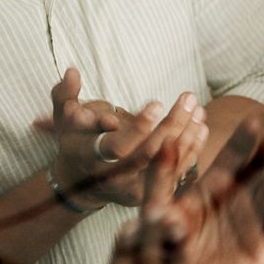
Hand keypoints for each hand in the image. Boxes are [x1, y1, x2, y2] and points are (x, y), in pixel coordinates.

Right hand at [39, 68, 206, 208]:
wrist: (79, 181)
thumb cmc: (74, 140)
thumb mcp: (62, 118)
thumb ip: (64, 95)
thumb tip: (72, 71)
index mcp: (89, 159)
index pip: (115, 146)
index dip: (138, 127)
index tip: (157, 103)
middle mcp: (111, 178)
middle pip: (147, 154)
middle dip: (171, 125)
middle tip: (188, 100)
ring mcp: (131, 189)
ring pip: (165, 163)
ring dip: (186, 135)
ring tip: (197, 108)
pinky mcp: (148, 193)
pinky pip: (175, 172)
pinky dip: (191, 149)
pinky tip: (201, 126)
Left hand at [156, 117, 263, 263]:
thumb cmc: (158, 249)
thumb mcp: (154, 210)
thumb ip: (160, 177)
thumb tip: (168, 141)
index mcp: (213, 188)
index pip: (234, 157)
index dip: (244, 140)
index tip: (253, 122)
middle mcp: (236, 201)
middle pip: (259, 172)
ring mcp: (251, 223)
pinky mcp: (260, 248)